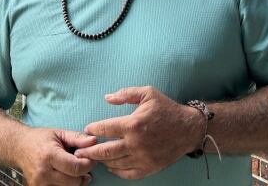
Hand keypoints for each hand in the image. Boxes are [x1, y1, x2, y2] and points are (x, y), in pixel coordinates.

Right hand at [15, 127, 97, 185]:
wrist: (18, 147)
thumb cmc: (40, 139)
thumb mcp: (59, 133)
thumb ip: (77, 138)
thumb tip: (94, 141)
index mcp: (49, 156)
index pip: (75, 167)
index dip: (88, 164)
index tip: (90, 159)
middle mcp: (43, 172)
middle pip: (74, 182)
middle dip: (83, 174)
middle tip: (83, 165)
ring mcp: (39, 184)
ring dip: (75, 181)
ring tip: (73, 170)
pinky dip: (65, 184)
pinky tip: (65, 176)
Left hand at [74, 86, 202, 179]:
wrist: (188, 129)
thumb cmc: (167, 109)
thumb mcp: (147, 93)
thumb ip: (125, 94)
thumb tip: (106, 98)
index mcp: (133, 124)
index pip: (105, 129)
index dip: (93, 130)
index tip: (87, 130)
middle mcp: (136, 143)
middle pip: (105, 151)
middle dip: (89, 151)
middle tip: (79, 152)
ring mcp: (143, 158)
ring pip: (114, 163)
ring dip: (101, 161)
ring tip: (92, 158)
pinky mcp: (149, 167)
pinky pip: (128, 173)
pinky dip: (116, 171)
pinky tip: (110, 165)